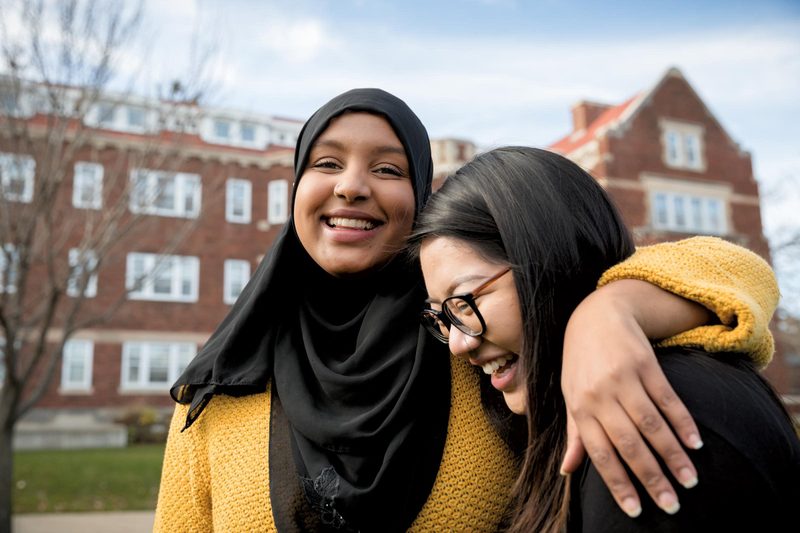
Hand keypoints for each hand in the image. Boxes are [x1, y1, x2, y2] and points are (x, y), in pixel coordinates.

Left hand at [561, 280, 705, 516]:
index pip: (601, 453)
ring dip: (673, 455)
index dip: (619, 483)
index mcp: (580, 407)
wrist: (596, 316)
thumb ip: (574, 434)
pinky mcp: (645, 364)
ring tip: (689, 481)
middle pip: (629, 443)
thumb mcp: (571, 396)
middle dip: (651, 477)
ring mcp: (624, 378)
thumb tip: (567, 470)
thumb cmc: (581, 363)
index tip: (637, 510)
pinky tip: (695, 443)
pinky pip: (668, 399)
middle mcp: (600, 395)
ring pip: (652, 424)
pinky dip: (683, 422)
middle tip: (671, 505)